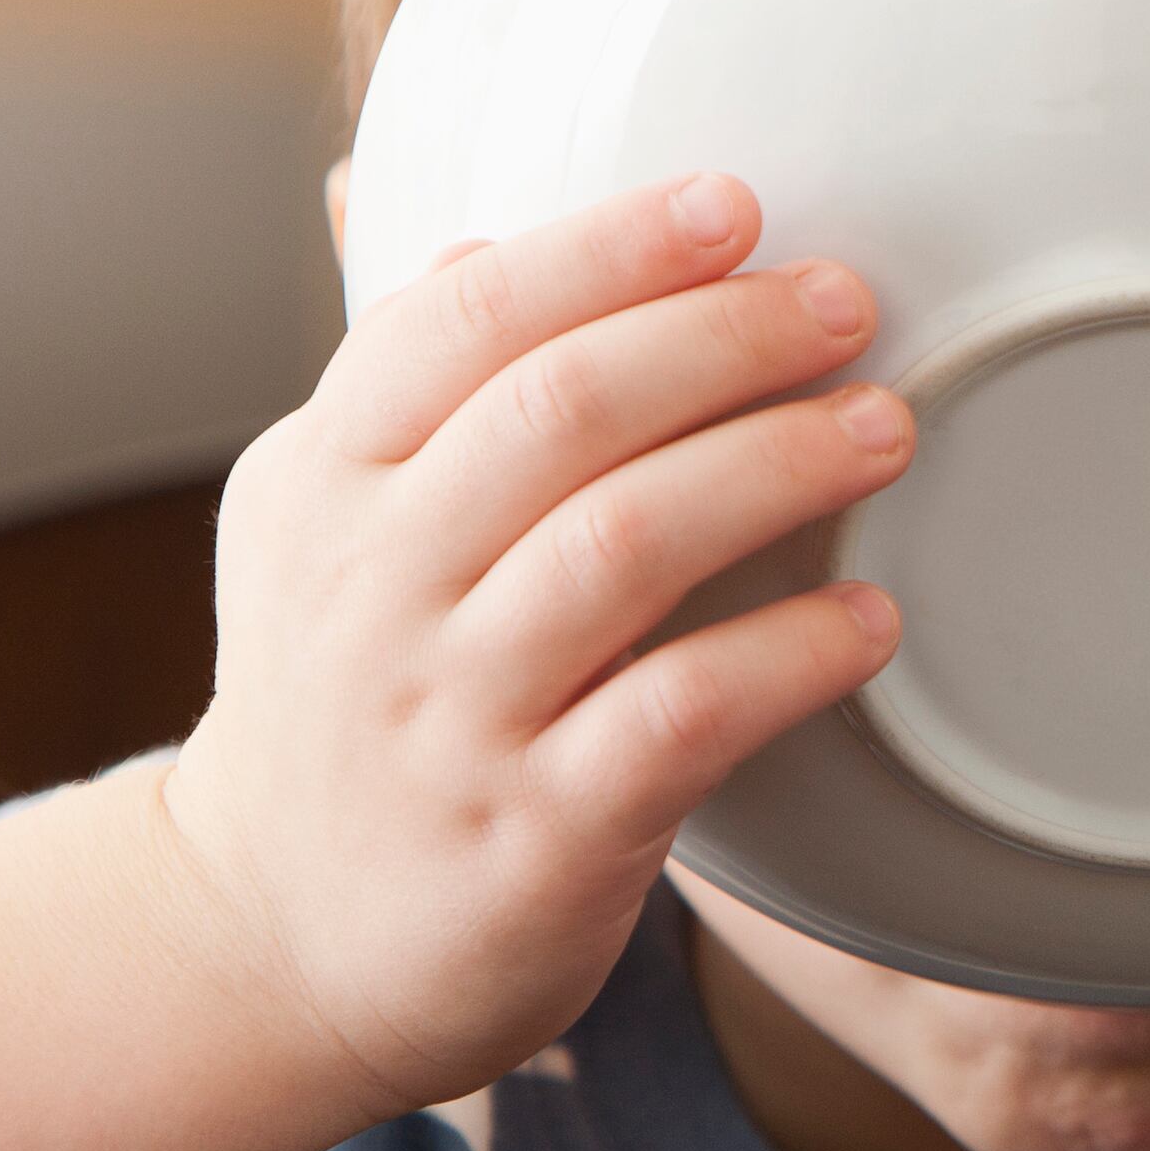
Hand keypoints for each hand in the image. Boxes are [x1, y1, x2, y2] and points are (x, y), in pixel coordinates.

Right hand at [158, 175, 908, 1113]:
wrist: (263, 947)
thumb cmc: (338, 708)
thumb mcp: (311, 531)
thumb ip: (396, 390)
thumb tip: (478, 233)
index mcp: (321, 484)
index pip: (458, 320)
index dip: (605, 250)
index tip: (734, 203)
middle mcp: (373, 589)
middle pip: (557, 411)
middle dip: (720, 335)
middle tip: (847, 301)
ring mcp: (450, 716)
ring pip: (622, 545)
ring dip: (775, 466)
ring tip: (886, 428)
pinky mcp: (532, 838)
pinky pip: (678, 718)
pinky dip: (787, 655)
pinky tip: (871, 620)